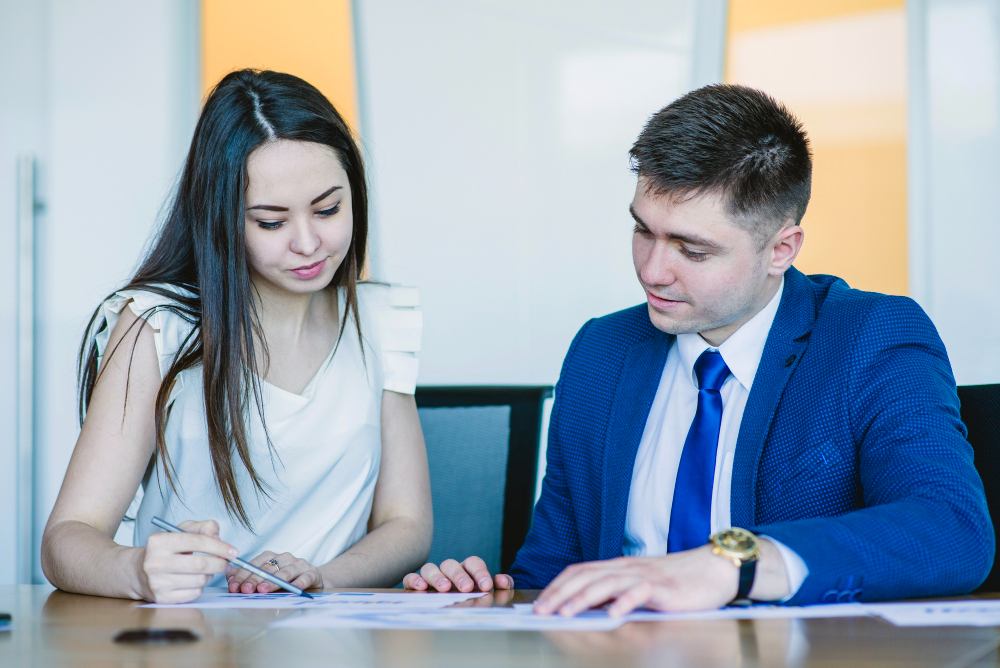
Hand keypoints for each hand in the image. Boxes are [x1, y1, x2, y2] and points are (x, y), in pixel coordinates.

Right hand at [141, 519, 235, 603]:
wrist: (139, 571)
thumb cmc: (167, 549)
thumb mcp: (181, 531)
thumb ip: (203, 527)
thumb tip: (218, 538)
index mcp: (159, 541)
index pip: (197, 541)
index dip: (219, 547)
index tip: (233, 551)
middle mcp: (155, 562)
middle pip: (200, 564)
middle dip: (220, 563)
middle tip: (227, 563)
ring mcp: (157, 582)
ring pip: (200, 580)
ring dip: (210, 575)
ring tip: (207, 570)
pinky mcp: (162, 598)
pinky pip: (194, 593)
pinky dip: (201, 587)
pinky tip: (195, 580)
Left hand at [228, 551, 322, 593]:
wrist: (312, 580)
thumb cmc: (285, 581)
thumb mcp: (267, 578)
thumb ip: (250, 578)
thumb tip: (231, 580)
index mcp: (272, 557)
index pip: (255, 564)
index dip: (243, 575)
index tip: (233, 586)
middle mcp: (285, 558)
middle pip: (268, 568)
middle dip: (255, 579)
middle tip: (245, 590)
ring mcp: (299, 564)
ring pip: (285, 572)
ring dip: (273, 581)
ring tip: (263, 589)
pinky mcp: (312, 573)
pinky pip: (305, 578)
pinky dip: (299, 583)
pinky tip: (293, 589)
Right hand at [402, 556, 513, 592]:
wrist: (460, 608)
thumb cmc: (476, 598)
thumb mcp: (491, 591)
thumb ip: (501, 584)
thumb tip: (501, 580)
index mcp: (467, 570)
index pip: (473, 562)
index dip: (480, 572)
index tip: (487, 585)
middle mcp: (448, 571)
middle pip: (451, 564)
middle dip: (459, 575)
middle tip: (467, 588)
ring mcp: (432, 577)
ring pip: (430, 568)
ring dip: (437, 577)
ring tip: (444, 588)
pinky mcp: (416, 585)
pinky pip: (410, 578)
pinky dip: (414, 580)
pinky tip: (421, 588)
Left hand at [533, 546, 738, 616]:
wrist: (713, 570)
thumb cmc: (676, 582)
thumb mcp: (639, 585)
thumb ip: (616, 593)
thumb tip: (587, 608)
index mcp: (618, 567)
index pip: (579, 571)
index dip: (557, 585)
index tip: (540, 602)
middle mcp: (627, 568)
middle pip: (586, 576)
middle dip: (560, 594)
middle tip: (542, 611)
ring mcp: (645, 576)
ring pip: (607, 582)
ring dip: (583, 598)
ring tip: (567, 614)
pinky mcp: (664, 588)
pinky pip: (641, 592)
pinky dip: (625, 602)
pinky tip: (614, 615)